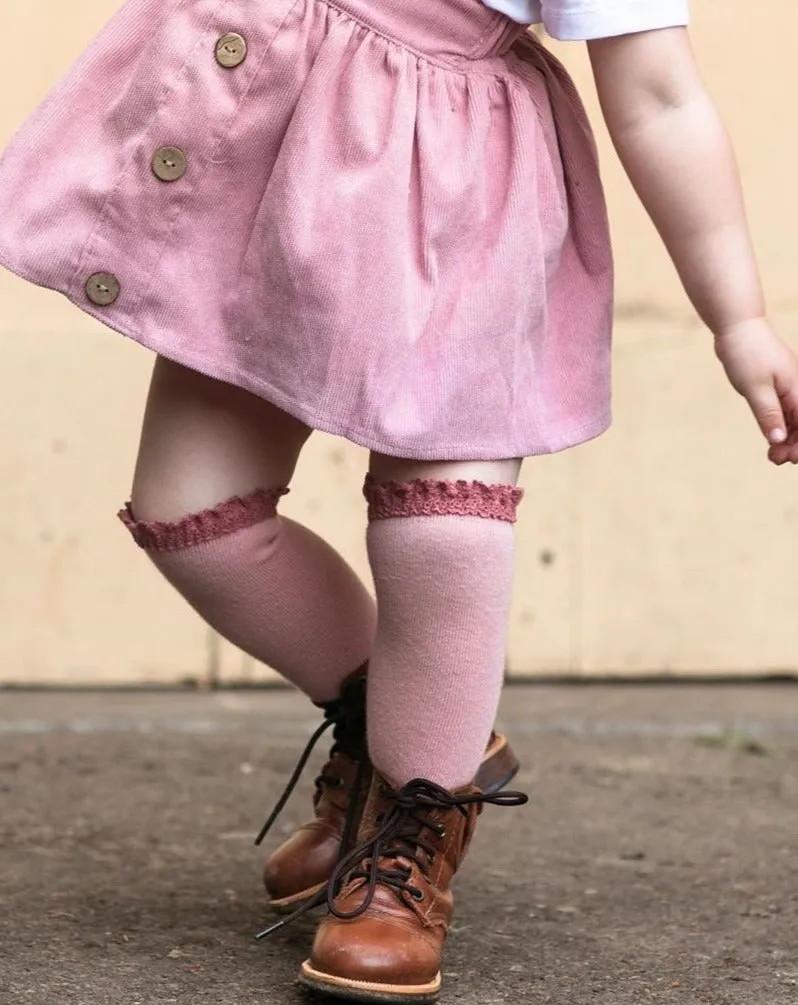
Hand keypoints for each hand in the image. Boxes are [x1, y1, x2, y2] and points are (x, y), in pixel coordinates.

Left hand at [714, 317, 797, 464]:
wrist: (737, 327)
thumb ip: (768, 414)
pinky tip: (771, 441)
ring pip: (794, 420)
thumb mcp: (755, 388)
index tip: (791, 459)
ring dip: (787, 439)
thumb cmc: (747, 353)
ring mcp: (789, 388)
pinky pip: (784, 412)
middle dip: (795, 445)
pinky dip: (779, 427)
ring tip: (772, 457)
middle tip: (776, 460)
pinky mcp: (777, 387)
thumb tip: (779, 439)